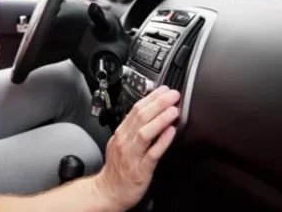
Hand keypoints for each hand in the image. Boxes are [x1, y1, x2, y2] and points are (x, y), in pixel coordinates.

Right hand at [95, 86, 179, 210]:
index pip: (135, 109)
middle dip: (158, 103)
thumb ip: (134, 129)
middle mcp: (125, 141)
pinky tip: (171, 133)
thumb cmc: (117, 169)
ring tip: (174, 110)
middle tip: (173, 94)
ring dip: (160, 119)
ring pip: (145, 133)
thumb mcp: (121, 143)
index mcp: (121, 133)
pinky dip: (161, 142)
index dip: (151, 97)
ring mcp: (131, 155)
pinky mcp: (140, 170)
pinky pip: (152, 154)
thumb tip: (150, 114)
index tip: (164, 90)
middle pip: (141, 117)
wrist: (108, 192)